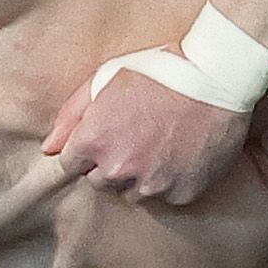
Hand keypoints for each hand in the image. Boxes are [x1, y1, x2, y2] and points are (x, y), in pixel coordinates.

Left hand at [47, 64, 250, 205]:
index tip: (105, 137)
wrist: (218, 77)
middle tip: (137, 137)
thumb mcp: (107, 78)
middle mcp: (118, 168)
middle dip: (112, 164)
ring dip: (140, 176)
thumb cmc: (160, 71)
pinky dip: (171, 181)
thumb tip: (49, 148)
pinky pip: (166, 196)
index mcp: (94, 140)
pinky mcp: (182, 193)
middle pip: (100, 182)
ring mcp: (152, 184)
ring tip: (161, 145)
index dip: (87, 150)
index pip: (70, 165)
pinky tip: (181, 154)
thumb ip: (72, 115)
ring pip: (133, 193)